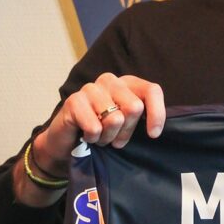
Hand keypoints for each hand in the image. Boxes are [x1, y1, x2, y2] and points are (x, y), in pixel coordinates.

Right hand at [13, 73, 164, 204]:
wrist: (66, 143)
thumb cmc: (101, 132)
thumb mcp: (126, 125)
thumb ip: (141, 119)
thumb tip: (155, 129)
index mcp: (128, 83)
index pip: (152, 90)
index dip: (157, 113)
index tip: (153, 135)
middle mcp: (110, 81)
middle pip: (134, 107)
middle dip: (127, 131)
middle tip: (115, 138)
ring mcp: (91, 88)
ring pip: (115, 119)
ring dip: (108, 137)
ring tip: (99, 136)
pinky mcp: (74, 101)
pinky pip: (95, 127)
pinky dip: (92, 138)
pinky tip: (85, 135)